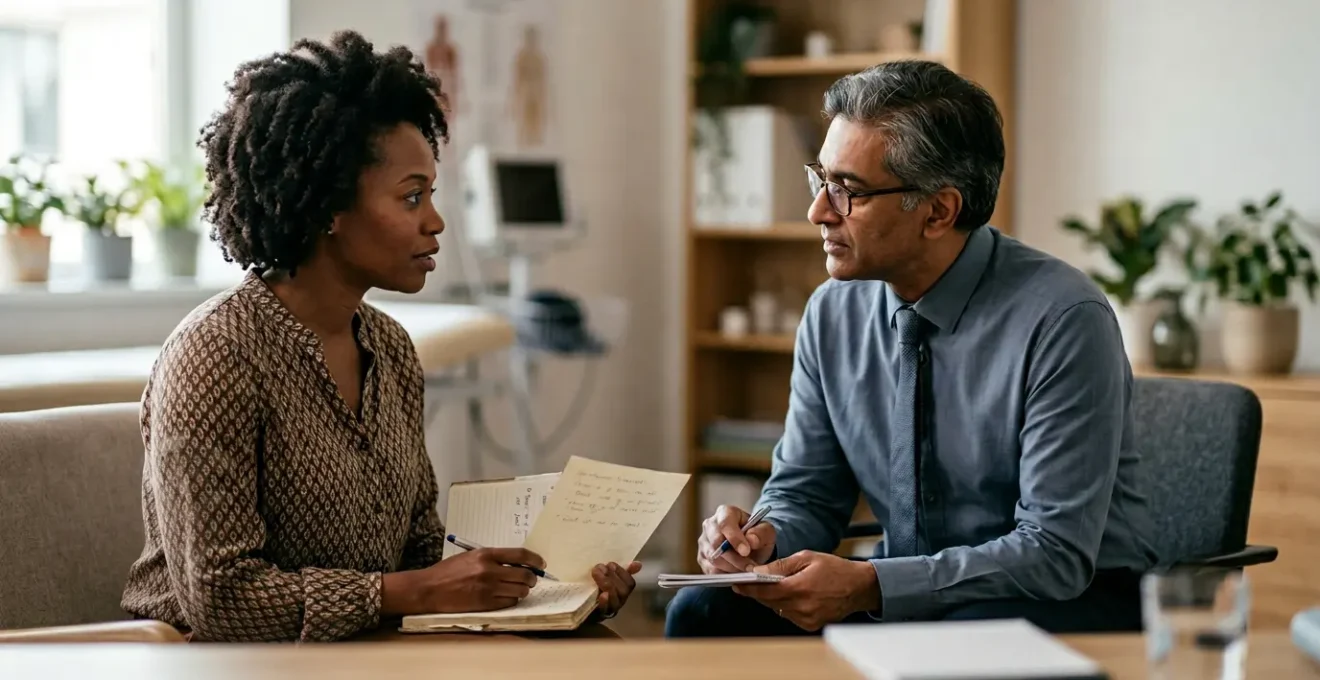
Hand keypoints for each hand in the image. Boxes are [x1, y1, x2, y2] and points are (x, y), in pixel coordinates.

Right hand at [381, 547, 543, 615]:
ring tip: (518, 589)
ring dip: (523, 591)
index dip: (535, 559)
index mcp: (486, 554)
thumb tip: (516, 563)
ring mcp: (488, 588)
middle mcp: (489, 570)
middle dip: (532, 578)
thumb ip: (492, 559)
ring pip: (520, 591)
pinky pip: (509, 603)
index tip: (541, 564)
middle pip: (524, 575)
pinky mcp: (485, 604)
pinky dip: (512, 600)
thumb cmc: (448, 571)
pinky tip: (507, 597)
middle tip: (531, 580)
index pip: (520, 554)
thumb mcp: (470, 556)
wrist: (430, 589)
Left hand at [589, 561, 640, 619]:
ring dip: (607, 584)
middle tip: (601, 568)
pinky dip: (605, 602)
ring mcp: (610, 610)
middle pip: (623, 591)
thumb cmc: (597, 590)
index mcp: (623, 592)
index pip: (630, 583)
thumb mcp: (609, 579)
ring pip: (616, 600)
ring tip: (596, 574)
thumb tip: (638, 564)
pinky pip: (604, 610)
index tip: (610, 564)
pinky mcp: (599, 615)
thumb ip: (622, 572)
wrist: (582, 607)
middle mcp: (619, 602)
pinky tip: (602, 595)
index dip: (621, 572)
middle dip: (612, 577)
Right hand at [698, 505, 776, 574]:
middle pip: (716, 543)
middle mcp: (710, 525)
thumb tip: (751, 540)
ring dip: (732, 568)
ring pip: (714, 559)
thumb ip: (761, 533)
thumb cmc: (757, 536)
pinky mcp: (702, 558)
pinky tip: (737, 574)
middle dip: (735, 558)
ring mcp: (704, 542)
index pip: (725, 523)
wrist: (752, 548)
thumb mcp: (766, 531)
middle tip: (750, 567)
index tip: (746, 551)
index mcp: (726, 513)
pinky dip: (726, 575)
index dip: (734, 538)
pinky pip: (711, 570)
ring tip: (747, 570)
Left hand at [731, 551, 878, 631]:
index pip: (765, 591)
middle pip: (769, 601)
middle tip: (747, 583)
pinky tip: (791, 594)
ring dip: (772, 598)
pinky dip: (785, 605)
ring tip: (773, 585)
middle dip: (757, 592)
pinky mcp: (810, 625)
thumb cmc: (834, 569)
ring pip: (777, 608)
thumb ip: (780, 565)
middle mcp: (802, 607)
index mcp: (800, 588)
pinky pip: (788, 614)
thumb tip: (757, 571)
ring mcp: (806, 618)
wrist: (859, 587)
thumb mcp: (807, 558)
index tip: (736, 583)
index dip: (748, 588)